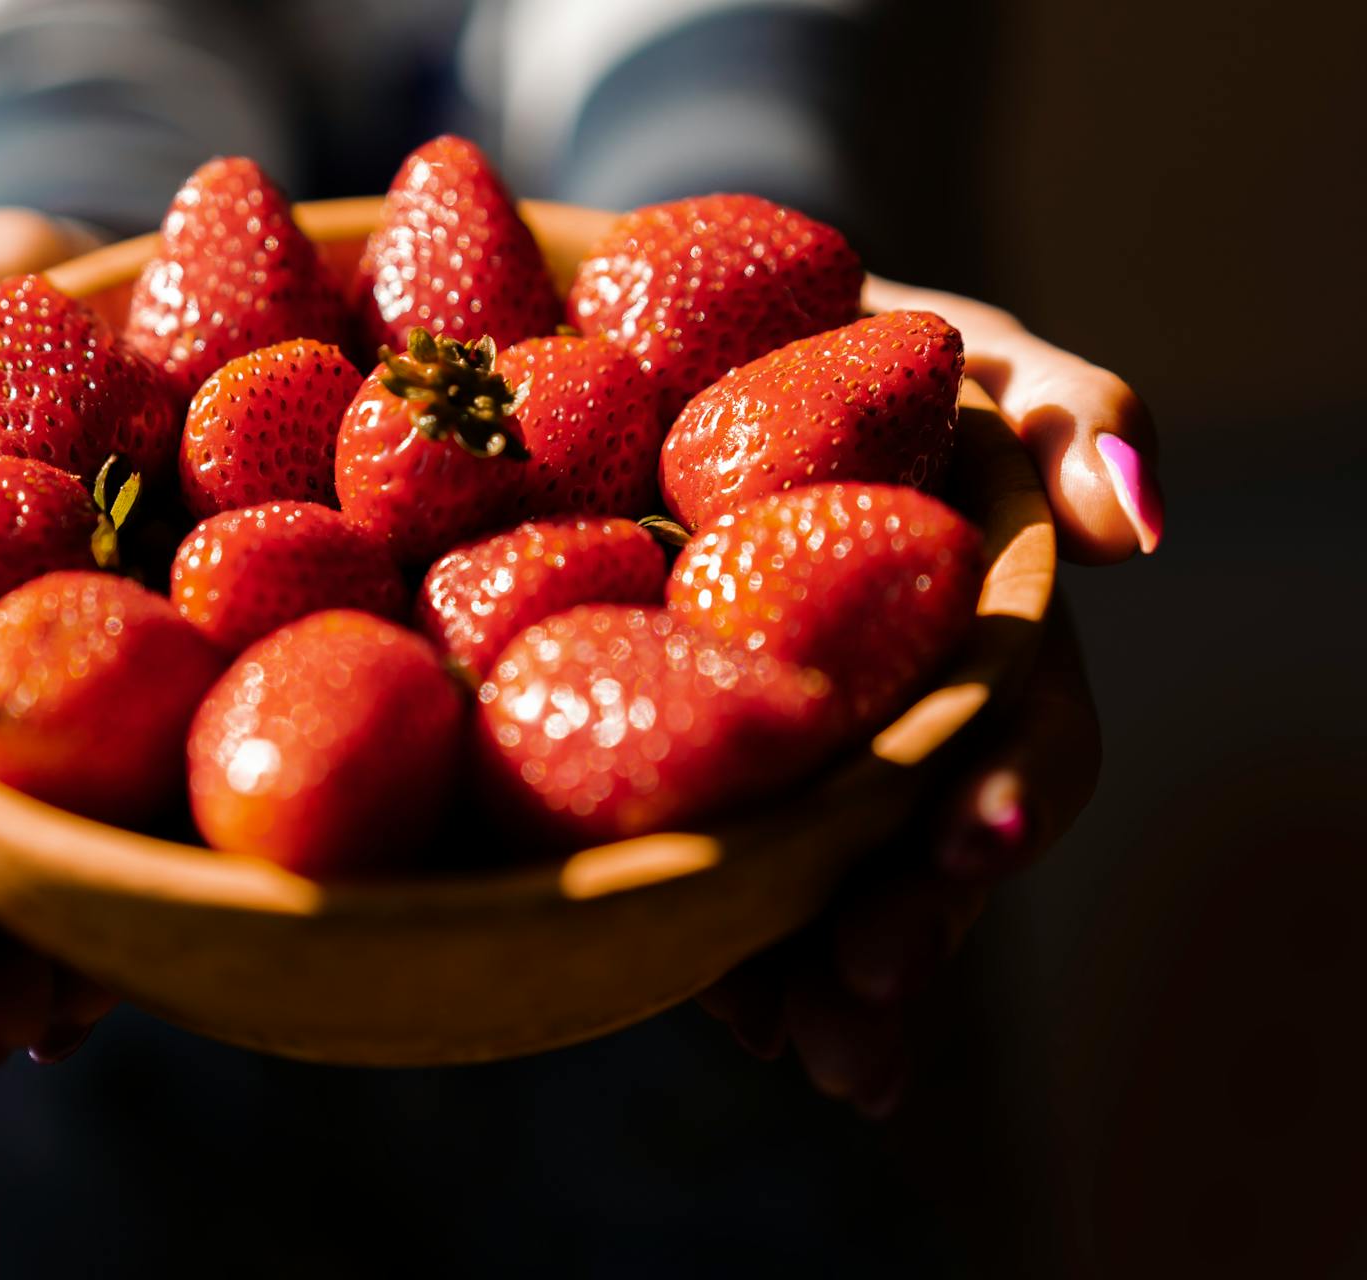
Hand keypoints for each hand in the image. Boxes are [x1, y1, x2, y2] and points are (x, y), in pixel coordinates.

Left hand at [698, 277, 1156, 1113]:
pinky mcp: (700, 761)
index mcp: (985, 642)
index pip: (1020, 737)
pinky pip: (720, 860)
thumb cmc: (863, 354)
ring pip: (825, 882)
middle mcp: (906, 715)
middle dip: (905, 924)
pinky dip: (722, 933)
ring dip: (818, 974)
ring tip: (796, 1041)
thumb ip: (1071, 416)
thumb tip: (1139, 525)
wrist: (685, 354)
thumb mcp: (972, 363)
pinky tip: (720, 1000)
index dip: (1006, 793)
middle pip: (917, 843)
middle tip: (863, 989)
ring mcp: (806, 751)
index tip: (970, 841)